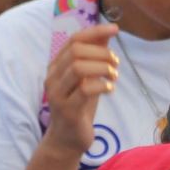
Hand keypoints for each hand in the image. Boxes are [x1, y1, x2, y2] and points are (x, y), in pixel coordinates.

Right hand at [39, 24, 117, 159]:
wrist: (67, 140)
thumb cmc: (78, 106)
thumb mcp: (88, 79)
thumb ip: (94, 58)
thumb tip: (107, 33)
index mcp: (57, 66)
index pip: (74, 40)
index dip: (95, 31)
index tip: (115, 29)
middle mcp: (53, 77)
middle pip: (76, 51)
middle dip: (102, 52)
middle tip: (116, 63)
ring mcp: (58, 94)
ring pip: (78, 67)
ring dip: (102, 67)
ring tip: (114, 76)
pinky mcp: (67, 110)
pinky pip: (85, 89)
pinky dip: (102, 85)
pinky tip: (109, 89)